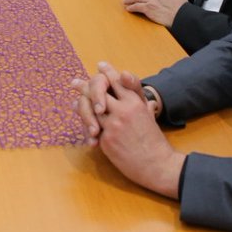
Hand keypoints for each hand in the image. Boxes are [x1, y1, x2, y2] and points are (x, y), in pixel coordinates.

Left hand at [72, 62, 183, 198]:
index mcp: (135, 102)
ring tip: (75, 102)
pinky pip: (93, 130)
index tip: (100, 66)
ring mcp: (113, 125)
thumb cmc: (154, 140)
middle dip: (85, 86)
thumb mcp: (149, 116)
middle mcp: (123, 110)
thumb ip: (140, 102)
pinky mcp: (106, 140)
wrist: (156, 164)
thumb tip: (135, 89)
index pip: (117, 80)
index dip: (107, 72)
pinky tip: (83, 124)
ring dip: (82, 106)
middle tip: (75, 83)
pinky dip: (88, 127)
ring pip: (91, 110)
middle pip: (98, 91)